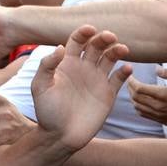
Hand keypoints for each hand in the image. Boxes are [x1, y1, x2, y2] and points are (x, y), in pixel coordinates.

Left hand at [30, 26, 132, 152]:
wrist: (60, 136)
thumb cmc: (46, 112)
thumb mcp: (40, 87)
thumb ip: (47, 66)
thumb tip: (59, 46)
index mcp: (66, 63)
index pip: (77, 41)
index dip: (84, 32)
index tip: (90, 29)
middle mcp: (83, 68)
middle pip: (96, 45)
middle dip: (103, 38)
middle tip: (109, 37)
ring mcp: (96, 80)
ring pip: (110, 58)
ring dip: (116, 50)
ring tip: (122, 49)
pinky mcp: (107, 94)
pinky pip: (119, 78)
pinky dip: (125, 71)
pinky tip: (126, 68)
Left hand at [127, 68, 166, 128]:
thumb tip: (156, 69)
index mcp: (162, 95)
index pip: (139, 88)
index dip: (131, 81)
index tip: (130, 75)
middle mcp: (158, 106)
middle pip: (135, 97)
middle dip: (129, 87)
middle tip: (129, 79)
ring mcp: (158, 114)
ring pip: (136, 106)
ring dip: (132, 96)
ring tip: (133, 88)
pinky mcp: (159, 119)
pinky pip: (142, 113)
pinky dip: (136, 105)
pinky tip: (139, 99)